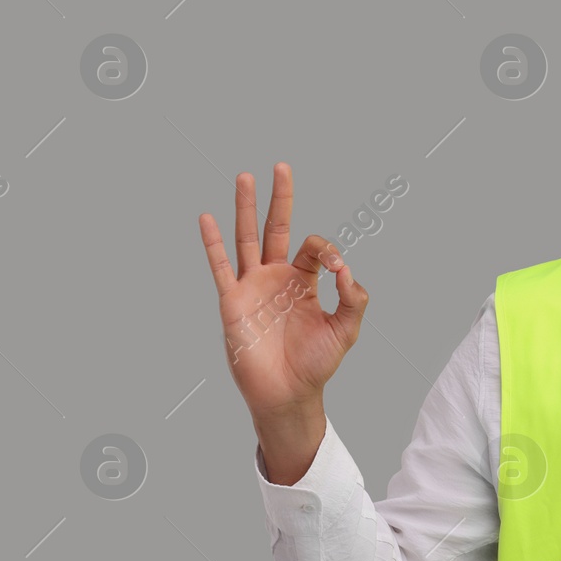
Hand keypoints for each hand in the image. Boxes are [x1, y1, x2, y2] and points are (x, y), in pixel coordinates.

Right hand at [198, 162, 367, 419]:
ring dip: (246, 208)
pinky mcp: (233, 301)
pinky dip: (212, 243)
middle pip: (276, 229)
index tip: (338, 269)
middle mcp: (276, 278)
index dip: (329, 250)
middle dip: (280, 199)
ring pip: (247, 238)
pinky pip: (220, 267)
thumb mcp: (346, 329)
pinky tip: (206, 218)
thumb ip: (354, 298)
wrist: (288, 393)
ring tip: (246, 176)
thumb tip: (347, 269)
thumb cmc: (316, 364)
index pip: (314, 248)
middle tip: (281, 166)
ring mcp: (253, 287)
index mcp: (304, 282)